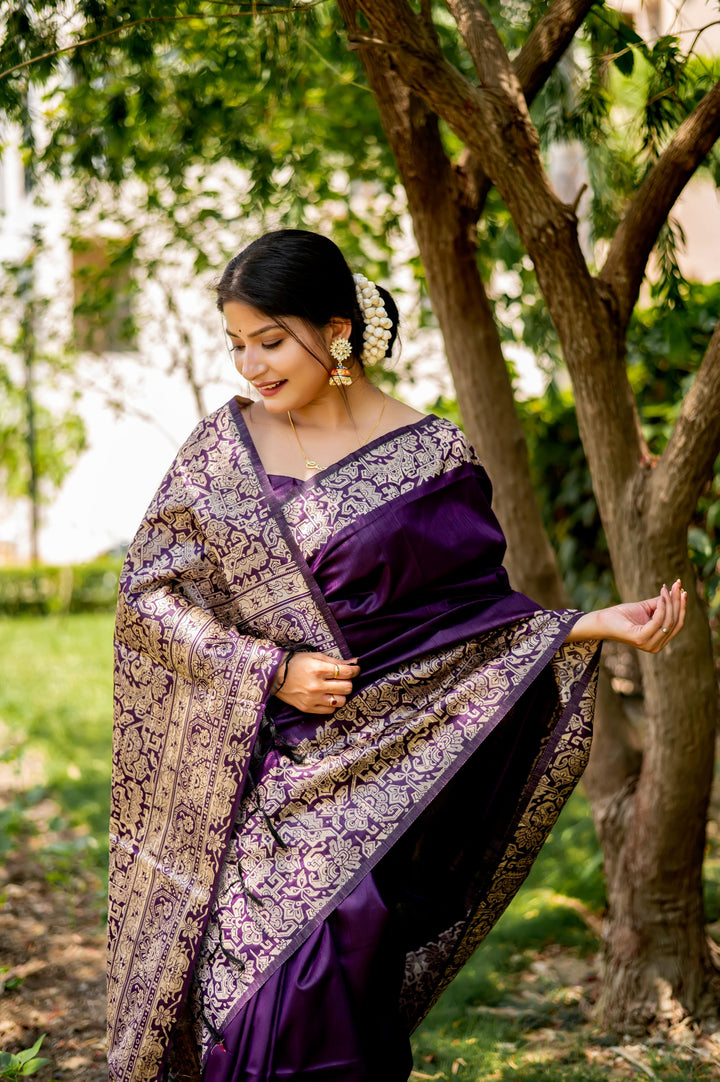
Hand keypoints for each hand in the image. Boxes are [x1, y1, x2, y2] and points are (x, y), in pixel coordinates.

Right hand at [271, 651, 360, 713]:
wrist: (273, 675)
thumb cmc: (295, 662)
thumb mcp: (315, 656)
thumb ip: (335, 661)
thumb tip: (355, 662)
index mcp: (318, 670)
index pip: (346, 672)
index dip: (354, 670)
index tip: (355, 669)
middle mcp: (316, 686)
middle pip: (346, 688)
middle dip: (348, 682)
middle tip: (343, 679)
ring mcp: (312, 699)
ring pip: (340, 701)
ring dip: (341, 695)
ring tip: (335, 689)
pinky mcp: (307, 708)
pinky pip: (329, 710)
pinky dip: (332, 703)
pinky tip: (327, 696)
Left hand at [568, 579, 686, 651]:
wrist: (603, 620)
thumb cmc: (623, 615)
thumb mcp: (647, 608)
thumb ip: (662, 603)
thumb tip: (677, 590)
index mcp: (659, 640)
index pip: (677, 624)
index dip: (681, 607)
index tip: (683, 590)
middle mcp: (656, 646)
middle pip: (675, 622)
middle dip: (677, 602)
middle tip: (677, 585)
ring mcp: (649, 644)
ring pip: (669, 621)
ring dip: (669, 602)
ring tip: (665, 589)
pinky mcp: (641, 639)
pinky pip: (658, 621)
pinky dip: (661, 607)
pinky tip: (660, 597)